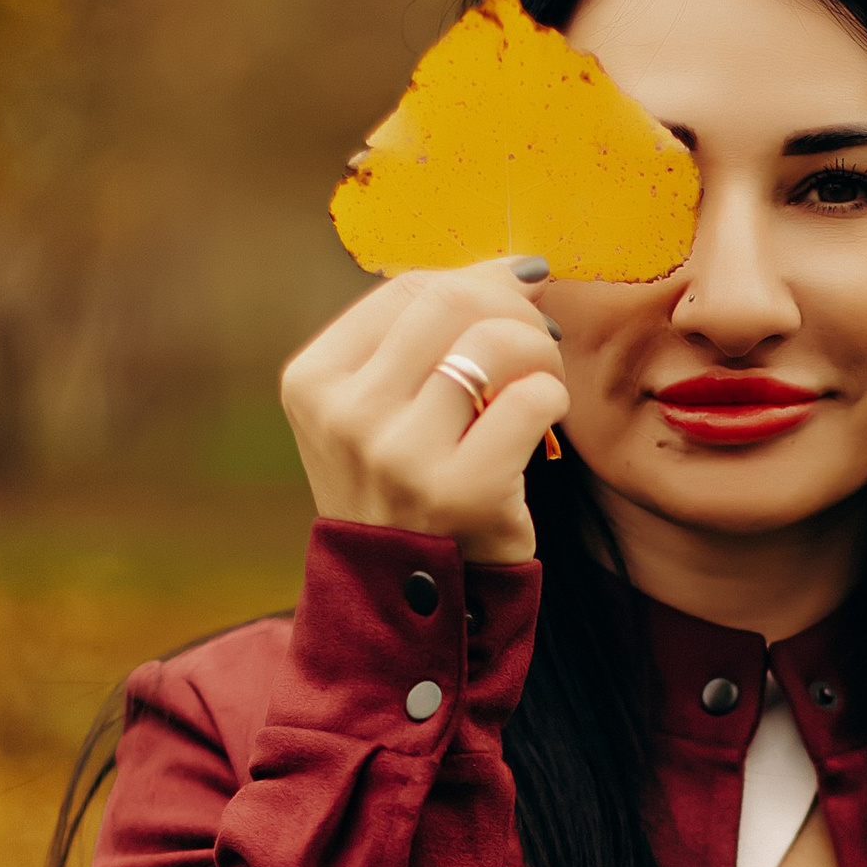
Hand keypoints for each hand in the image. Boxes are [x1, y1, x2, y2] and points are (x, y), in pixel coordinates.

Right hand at [281, 260, 569, 564]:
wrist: (407, 598)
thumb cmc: (405, 486)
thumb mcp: (378, 408)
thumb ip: (426, 334)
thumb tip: (519, 268)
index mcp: (313, 381)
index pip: (408, 287)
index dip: (475, 282)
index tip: (510, 305)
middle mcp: (346, 415)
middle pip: (451, 301)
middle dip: (512, 309)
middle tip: (534, 343)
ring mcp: (400, 456)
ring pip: (495, 342)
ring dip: (540, 351)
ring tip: (540, 381)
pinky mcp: (461, 491)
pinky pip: (531, 398)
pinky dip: (552, 398)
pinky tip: (542, 423)